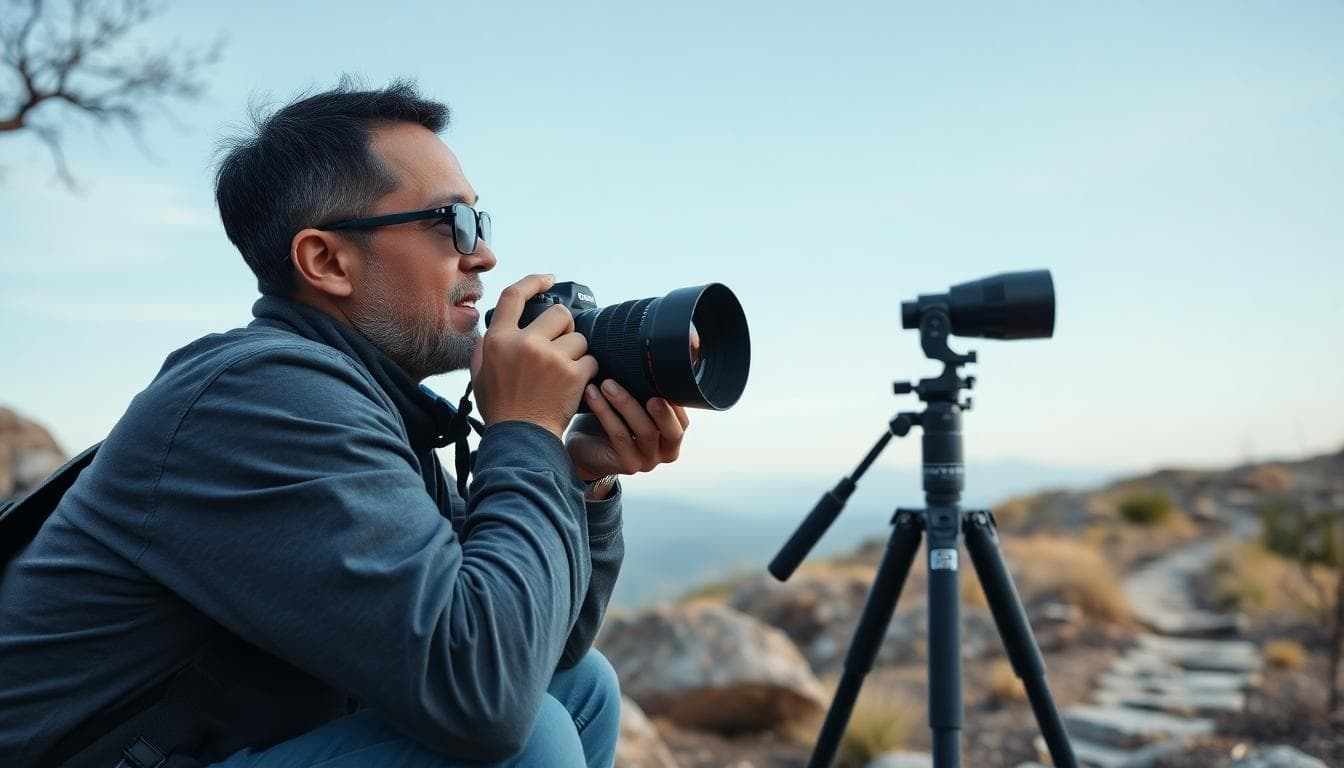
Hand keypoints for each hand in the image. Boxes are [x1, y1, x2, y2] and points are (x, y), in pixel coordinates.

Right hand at [471, 274, 598, 438]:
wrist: (521, 438)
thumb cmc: (501, 408)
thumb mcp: (480, 373)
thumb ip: (487, 345)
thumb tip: (500, 324)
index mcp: (498, 339)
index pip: (514, 295)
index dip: (533, 281)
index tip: (548, 280)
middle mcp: (524, 343)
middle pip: (559, 314)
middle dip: (564, 329)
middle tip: (560, 349)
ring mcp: (550, 357)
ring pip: (579, 338)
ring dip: (576, 353)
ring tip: (563, 374)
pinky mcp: (573, 373)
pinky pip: (591, 359)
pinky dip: (587, 371)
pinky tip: (574, 385)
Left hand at [566, 379, 690, 482]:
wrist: (584, 448)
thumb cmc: (613, 419)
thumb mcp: (634, 404)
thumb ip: (647, 390)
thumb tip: (658, 356)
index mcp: (672, 435)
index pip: (683, 420)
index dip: (676, 402)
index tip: (661, 377)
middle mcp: (665, 451)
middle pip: (673, 431)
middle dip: (662, 410)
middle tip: (649, 391)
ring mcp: (647, 461)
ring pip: (645, 431)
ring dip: (626, 404)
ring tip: (607, 383)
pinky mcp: (627, 465)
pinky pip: (620, 436)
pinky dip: (606, 412)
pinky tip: (592, 394)